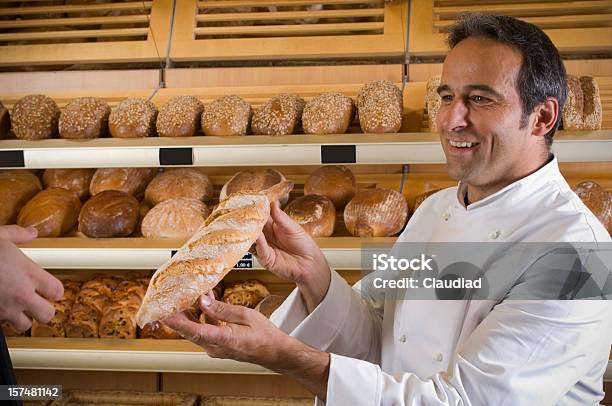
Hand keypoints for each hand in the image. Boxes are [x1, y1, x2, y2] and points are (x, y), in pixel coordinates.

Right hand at [0, 225, 63, 331]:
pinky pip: (2, 325)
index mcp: (29, 273)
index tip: (49, 288)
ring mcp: (5, 309)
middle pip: (47, 314)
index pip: (57, 291)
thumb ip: (17, 235)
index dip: (54, 290)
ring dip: (22, 318)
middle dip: (44, 309)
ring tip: (17, 307)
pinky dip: (2, 319)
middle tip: (37, 302)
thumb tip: (30, 232)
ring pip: (25, 325)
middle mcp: (21, 294)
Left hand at [164, 292, 329, 399]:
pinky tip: (205, 302)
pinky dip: (202, 316)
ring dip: (190, 313)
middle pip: (189, 329)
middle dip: (178, 313)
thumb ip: (222, 309)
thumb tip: (203, 300)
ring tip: (187, 295)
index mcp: (221, 339)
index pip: (192, 330)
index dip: (175, 321)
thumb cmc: (264, 336)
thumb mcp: (245, 316)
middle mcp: (214, 347)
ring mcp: (215, 347)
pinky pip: (204, 330)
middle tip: (169, 297)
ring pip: (195, 329)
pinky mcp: (218, 344)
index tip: (162, 312)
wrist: (274, 352)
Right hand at [254, 201, 330, 311]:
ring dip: (249, 231)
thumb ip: (281, 217)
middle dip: (248, 219)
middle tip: (242, 211)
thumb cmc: (304, 244)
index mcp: (272, 225)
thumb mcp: (293, 227)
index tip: (250, 201)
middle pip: (253, 226)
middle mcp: (265, 235)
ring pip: (252, 238)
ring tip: (247, 223)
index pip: (260, 215)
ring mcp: (264, 246)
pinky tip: (256, 236)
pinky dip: (257, 242)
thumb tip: (272, 203)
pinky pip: (259, 249)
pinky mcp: (265, 258)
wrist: (310, 263)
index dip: (255, 209)